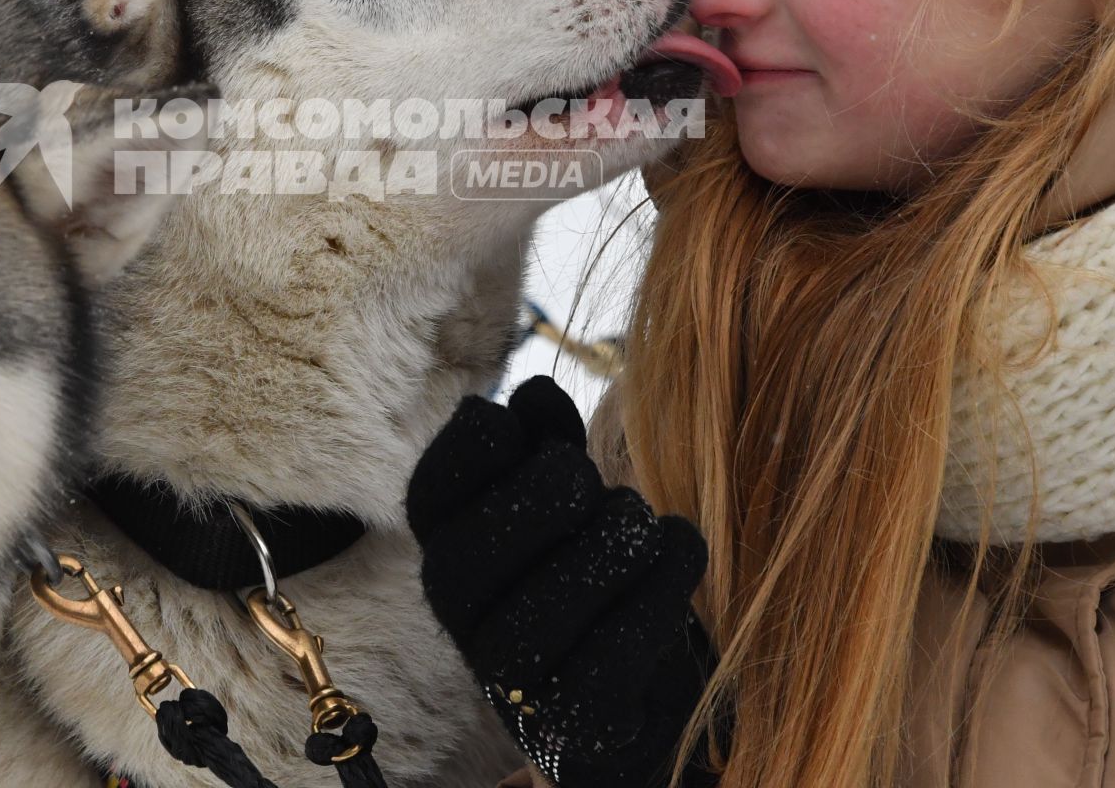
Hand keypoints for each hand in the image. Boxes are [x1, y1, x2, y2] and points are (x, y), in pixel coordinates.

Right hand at [406, 377, 718, 786]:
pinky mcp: (573, 721)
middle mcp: (460, 616)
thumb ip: (545, 440)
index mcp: (443, 547)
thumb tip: (532, 393)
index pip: (434, 485)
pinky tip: (679, 552)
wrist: (640, 691)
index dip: (486, 443)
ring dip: (620, 535)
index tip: (535, 436)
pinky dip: (665, 581)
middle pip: (497, 533)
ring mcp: (511, 676)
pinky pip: (620, 642)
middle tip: (592, 483)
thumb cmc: (591, 566)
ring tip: (641, 525)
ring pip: (567, 584)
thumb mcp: (564, 495)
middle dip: (558, 489)